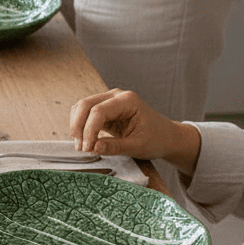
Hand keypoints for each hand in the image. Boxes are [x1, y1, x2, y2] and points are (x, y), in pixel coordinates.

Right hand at [69, 89, 201, 175]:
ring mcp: (109, 100)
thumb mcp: (138, 146)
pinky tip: (85, 140)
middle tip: (80, 148)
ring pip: (81, 107)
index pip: (99, 111)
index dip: (89, 130)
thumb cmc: (157, 139)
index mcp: (128, 100)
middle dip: (78, 126)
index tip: (87, 148)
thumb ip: (115, 147)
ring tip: (81, 146)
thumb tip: (93, 148)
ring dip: (77, 126)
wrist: (166, 136)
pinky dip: (80, 125)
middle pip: (85, 105)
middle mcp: (116, 96)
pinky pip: (85, 113)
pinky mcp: (104, 109)